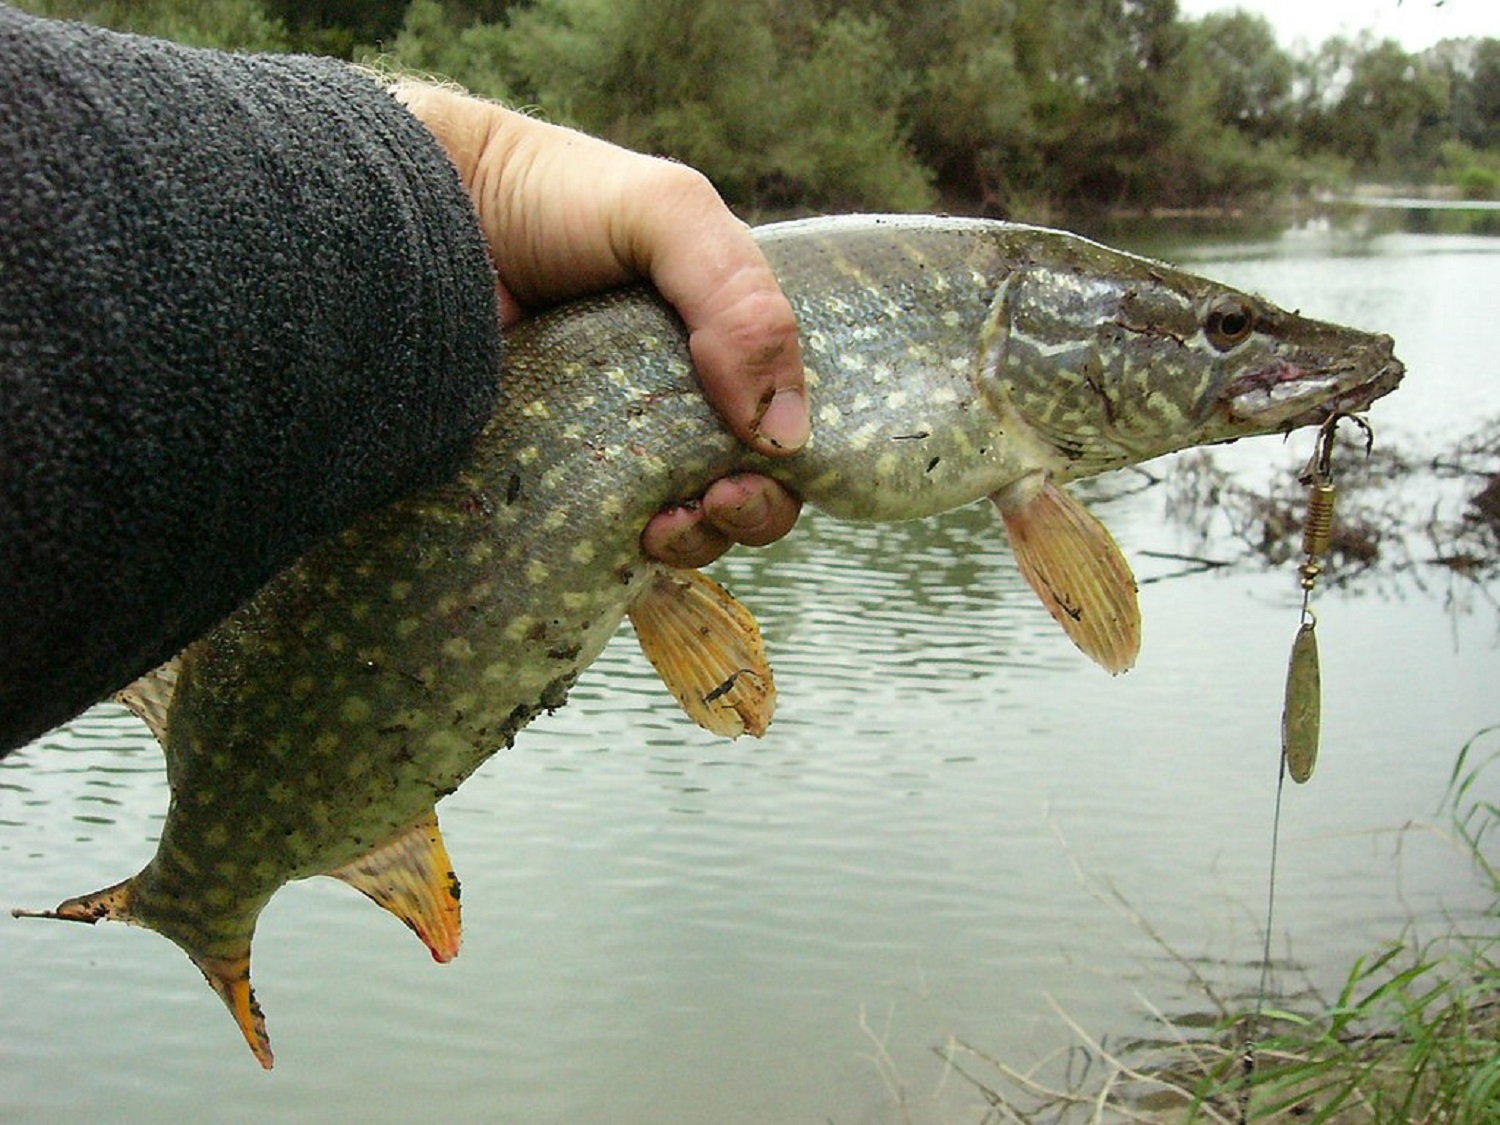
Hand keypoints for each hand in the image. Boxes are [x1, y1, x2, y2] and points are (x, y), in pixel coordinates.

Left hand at [392, 82, 805, 567]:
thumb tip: (786, 435)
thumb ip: (742, 303)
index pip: (785, 420)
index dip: (791, 460)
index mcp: (720, 340)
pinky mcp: (548, 478)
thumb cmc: (548, 198)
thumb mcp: (668, 213)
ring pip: (680, 524)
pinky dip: (619, 552)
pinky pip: (598, 536)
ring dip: (692, 541)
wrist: (421, 211)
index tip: (757, 468)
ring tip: (661, 527)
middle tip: (716, 503)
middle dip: (750, 512)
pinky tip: (614, 538)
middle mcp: (674, 399)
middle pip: (744, 485)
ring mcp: (609, 444)